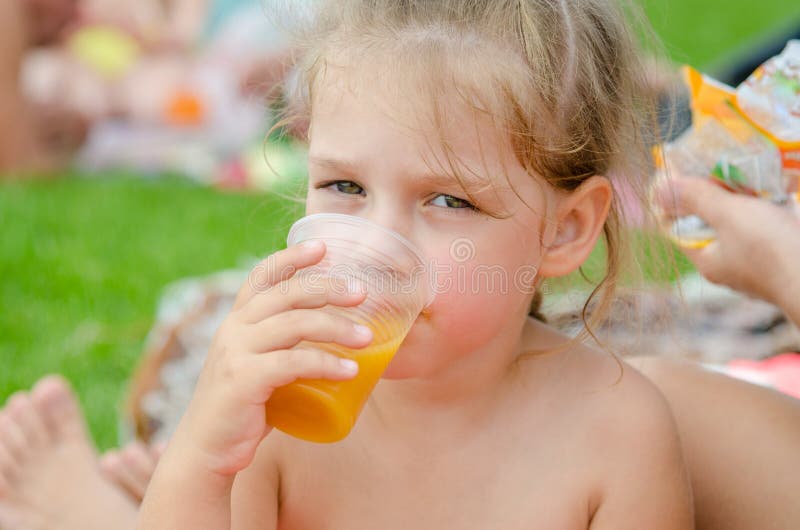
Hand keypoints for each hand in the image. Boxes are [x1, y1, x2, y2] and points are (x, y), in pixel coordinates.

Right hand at [172, 241, 372, 475]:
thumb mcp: (258, 365)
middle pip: (287, 294)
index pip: (261, 277)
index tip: (322, 246)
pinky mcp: (243, 380)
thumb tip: (332, 338)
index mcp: (237, 321)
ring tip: (366, 338)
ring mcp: (236, 353)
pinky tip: (350, 371)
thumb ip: (282, 347)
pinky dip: (326, 364)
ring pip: (294, 325)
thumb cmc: (243, 407)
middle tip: (362, 292)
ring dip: (337, 328)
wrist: (206, 449)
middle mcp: (234, 329)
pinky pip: (293, 363)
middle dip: (328, 288)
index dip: (291, 258)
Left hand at [656, 176, 799, 309]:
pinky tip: (774, 190)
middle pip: (710, 223)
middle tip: (715, 166)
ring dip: (742, 200)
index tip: (678, 172)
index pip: (677, 228)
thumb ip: (696, 199)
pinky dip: (766, 208)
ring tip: (744, 172)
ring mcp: (758, 263)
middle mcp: (730, 265)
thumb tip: (658, 190)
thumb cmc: (772, 247)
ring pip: (741, 225)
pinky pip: (766, 228)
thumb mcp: (729, 215)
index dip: (674, 200)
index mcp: (708, 260)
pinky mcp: (783, 255)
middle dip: (711, 195)